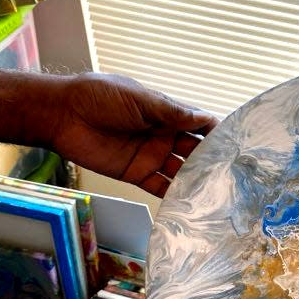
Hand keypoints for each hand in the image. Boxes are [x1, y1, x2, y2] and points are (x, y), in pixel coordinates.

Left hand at [48, 72, 217, 195]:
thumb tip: (205, 117)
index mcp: (165, 113)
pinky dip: (174, 194)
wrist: (62, 115)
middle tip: (232, 175)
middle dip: (211, 161)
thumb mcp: (139, 99)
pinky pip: (160, 186)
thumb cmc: (99, 96)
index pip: (199, 125)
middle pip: (194, 151)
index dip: (216, 134)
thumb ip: (171, 112)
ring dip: (196, 180)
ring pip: (180, 171)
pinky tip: (190, 202)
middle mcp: (162, 135)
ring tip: (217, 192)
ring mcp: (150, 156)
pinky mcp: (136, 173)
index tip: (236, 145)